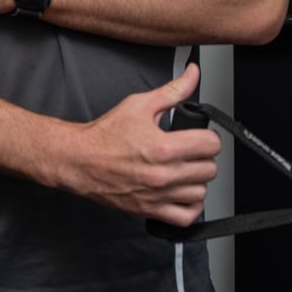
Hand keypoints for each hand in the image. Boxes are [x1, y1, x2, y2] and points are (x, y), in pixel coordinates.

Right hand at [53, 65, 218, 225]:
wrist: (80, 160)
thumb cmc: (105, 135)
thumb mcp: (139, 105)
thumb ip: (172, 91)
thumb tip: (193, 74)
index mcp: (163, 147)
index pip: (211, 145)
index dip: (208, 137)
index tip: (200, 137)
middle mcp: (163, 174)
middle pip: (209, 170)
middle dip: (203, 158)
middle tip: (191, 152)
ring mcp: (158, 195)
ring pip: (201, 193)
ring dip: (197, 181)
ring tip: (185, 171)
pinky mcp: (150, 210)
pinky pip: (186, 217)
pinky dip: (190, 206)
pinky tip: (183, 193)